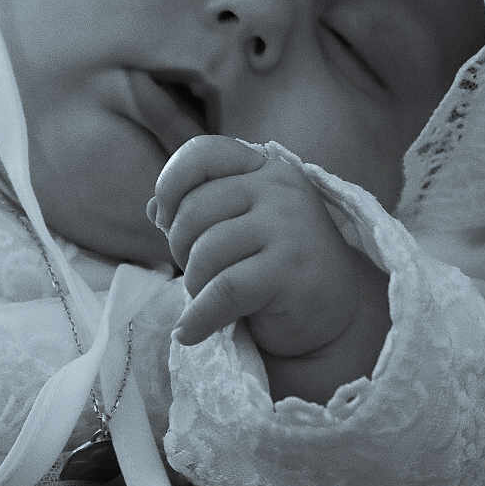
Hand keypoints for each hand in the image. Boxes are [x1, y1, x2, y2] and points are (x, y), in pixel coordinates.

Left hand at [148, 135, 363, 357]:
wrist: (332, 315)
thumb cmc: (275, 267)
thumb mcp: (237, 229)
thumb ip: (196, 211)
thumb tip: (152, 208)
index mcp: (264, 169)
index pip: (202, 153)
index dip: (171, 184)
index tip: (167, 220)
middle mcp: (280, 188)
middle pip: (194, 210)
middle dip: (180, 249)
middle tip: (198, 274)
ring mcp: (290, 225)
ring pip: (206, 252)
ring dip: (194, 286)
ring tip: (208, 301)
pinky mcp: (291, 269)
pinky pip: (223, 290)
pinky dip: (199, 317)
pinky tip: (190, 332)